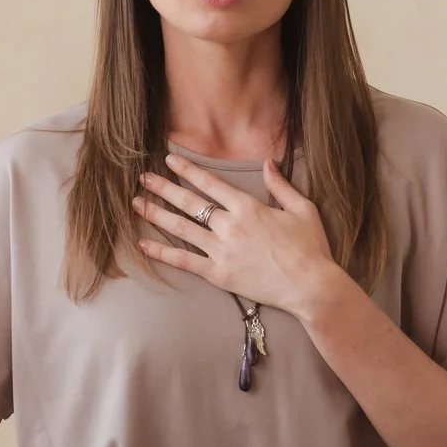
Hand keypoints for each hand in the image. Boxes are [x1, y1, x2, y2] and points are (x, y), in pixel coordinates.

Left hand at [134, 154, 346, 319]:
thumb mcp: (303, 209)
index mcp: (249, 207)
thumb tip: (267, 162)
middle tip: (142, 179)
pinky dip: (162, 252)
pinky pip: (184, 261)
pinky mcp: (218, 274)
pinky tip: (144, 244)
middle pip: (189, 203)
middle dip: (163, 188)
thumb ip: (281, 185)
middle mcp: (230, 226)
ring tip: (136, 203)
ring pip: (181, 228)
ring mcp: (222, 251)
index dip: (188, 170)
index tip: (170, 160)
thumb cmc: (310, 248)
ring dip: (156, 214)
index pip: (210, 183)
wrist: (310, 286)